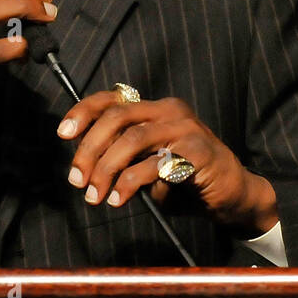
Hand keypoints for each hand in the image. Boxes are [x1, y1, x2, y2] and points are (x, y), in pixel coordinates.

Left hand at [57, 91, 278, 237]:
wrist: (233, 195)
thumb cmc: (186, 180)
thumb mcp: (148, 164)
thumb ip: (123, 156)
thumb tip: (83, 163)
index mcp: (156, 108)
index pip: (113, 99)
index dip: (84, 112)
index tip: (63, 133)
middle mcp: (170, 111)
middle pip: (118, 117)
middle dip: (89, 148)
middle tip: (76, 179)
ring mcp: (186, 128)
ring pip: (132, 140)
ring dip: (106, 169)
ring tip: (94, 195)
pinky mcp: (198, 151)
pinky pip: (155, 164)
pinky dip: (130, 183)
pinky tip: (120, 198)